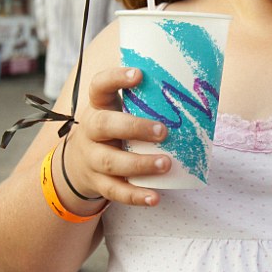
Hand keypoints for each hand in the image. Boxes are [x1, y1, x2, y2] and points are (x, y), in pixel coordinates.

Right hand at [62, 67, 172, 206]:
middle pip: (104, 125)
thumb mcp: (118, 110)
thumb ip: (144, 101)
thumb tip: (193, 90)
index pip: (100, 86)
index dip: (116, 78)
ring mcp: (92, 158)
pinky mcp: (98, 183)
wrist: (78, 164)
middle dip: (134, 128)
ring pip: (111, 162)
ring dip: (140, 164)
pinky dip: (135, 196)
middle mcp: (90, 130)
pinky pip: (115, 191)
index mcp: (98, 106)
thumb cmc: (112, 129)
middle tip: (163, 131)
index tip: (139, 74)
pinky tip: (154, 197)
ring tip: (166, 163)